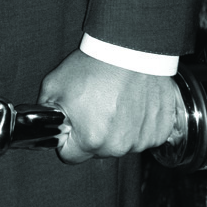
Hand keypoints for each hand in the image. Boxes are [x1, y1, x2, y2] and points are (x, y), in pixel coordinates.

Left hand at [38, 49, 185, 163]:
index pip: (70, 156)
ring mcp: (142, 140)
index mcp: (91, 139)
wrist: (130, 50)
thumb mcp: (55, 85)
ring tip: (114, 100)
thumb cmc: (94, 66)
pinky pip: (143, 136)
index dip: (66, 140)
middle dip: (92, 133)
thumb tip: (47, 124)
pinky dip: (138, 123)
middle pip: (97, 151)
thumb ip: (47, 111)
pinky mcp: (159, 132)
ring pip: (121, 144)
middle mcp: (118, 145)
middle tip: (93, 106)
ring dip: (117, 129)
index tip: (70, 127)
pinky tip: (132, 102)